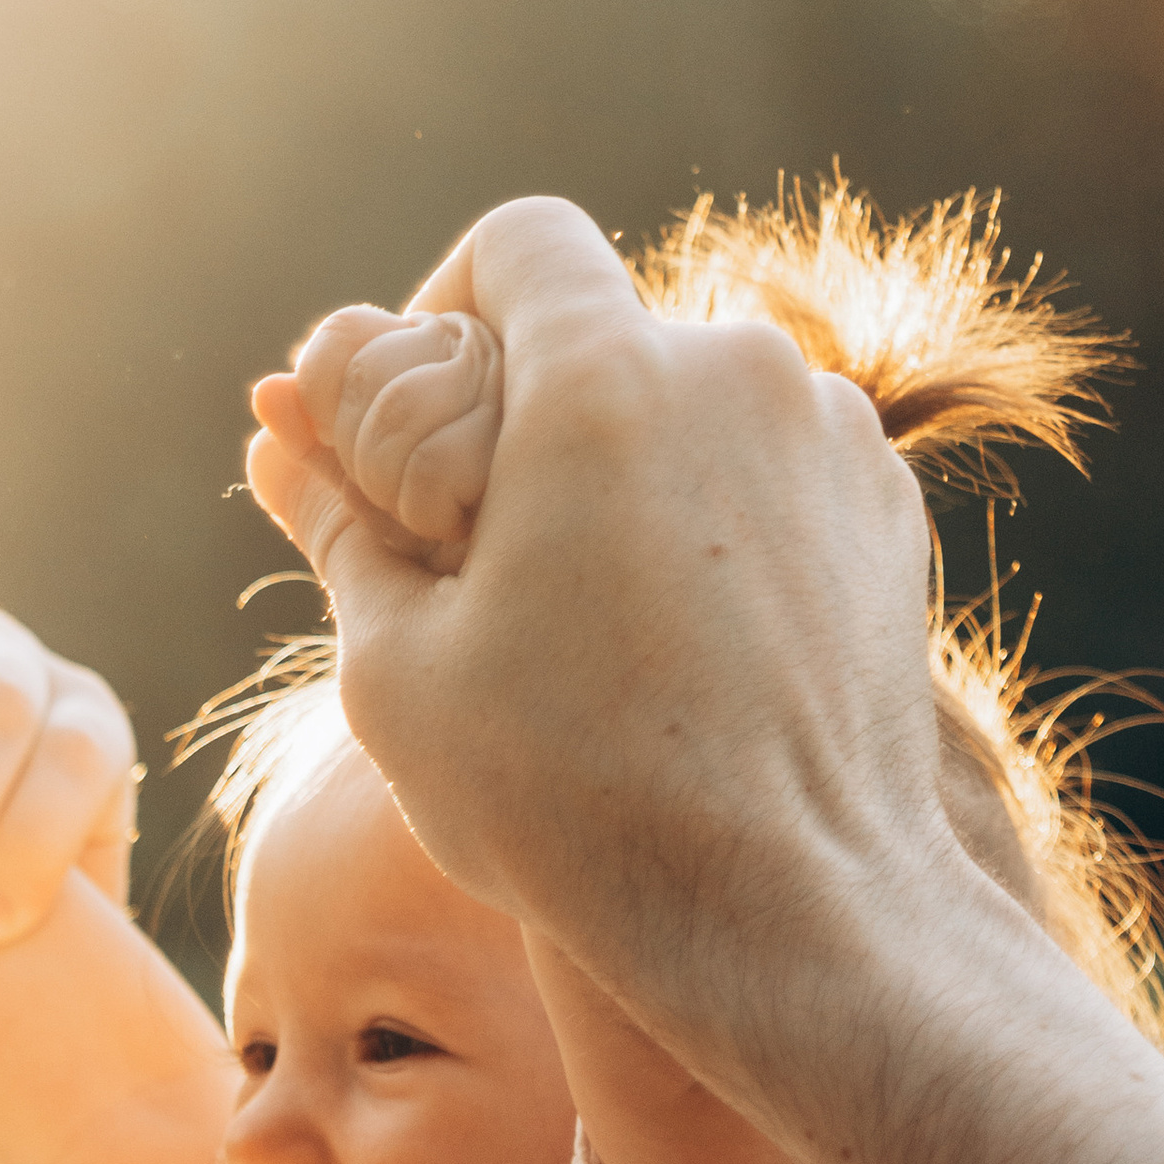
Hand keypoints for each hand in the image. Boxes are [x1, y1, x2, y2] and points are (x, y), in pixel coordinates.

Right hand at [244, 198, 956, 1063]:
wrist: (802, 922)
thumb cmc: (575, 805)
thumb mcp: (403, 668)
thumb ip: (341, 520)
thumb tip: (275, 428)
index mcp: (608, 381)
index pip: (519, 241)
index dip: (448, 305)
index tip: (422, 427)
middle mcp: (739, 373)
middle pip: (607, 331)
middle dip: (532, 414)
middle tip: (482, 554)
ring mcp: (832, 440)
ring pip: (693, 402)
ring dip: (627, 470)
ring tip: (584, 622)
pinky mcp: (887, 514)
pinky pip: (770, 467)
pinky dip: (713, 518)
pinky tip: (680, 646)